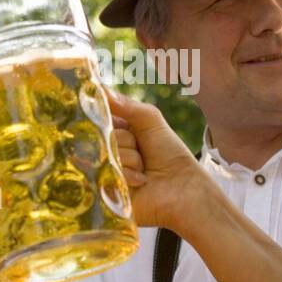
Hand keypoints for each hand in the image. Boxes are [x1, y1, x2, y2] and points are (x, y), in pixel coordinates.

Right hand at [108, 89, 215, 233]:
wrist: (183, 188)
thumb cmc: (169, 153)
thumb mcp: (151, 120)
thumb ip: (127, 104)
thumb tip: (101, 89)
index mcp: (113, 132)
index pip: (97, 117)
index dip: (104, 117)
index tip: (116, 119)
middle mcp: (106, 151)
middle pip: (101, 135)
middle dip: (127, 141)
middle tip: (142, 150)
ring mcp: (104, 172)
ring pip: (105, 153)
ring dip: (131, 159)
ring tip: (144, 169)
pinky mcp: (105, 192)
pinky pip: (107, 174)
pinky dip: (129, 175)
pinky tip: (142, 181)